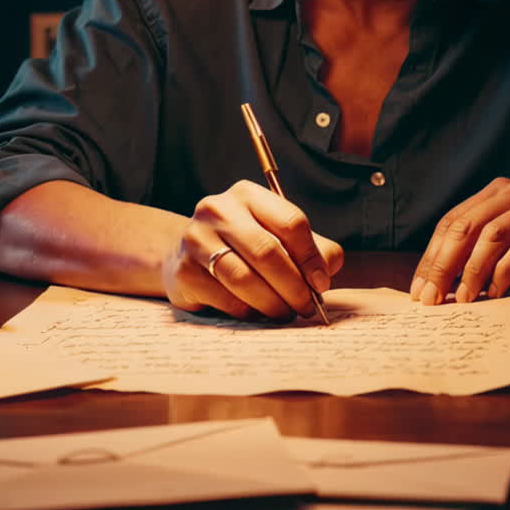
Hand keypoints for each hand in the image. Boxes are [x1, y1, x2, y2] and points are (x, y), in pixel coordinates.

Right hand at [161, 179, 343, 320]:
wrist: (186, 256)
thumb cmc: (243, 246)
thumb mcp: (277, 236)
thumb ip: (311, 249)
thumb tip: (326, 272)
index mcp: (248, 195)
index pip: (290, 222)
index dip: (311, 257)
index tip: (321, 283)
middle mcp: (218, 210)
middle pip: (267, 252)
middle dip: (293, 286)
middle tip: (307, 307)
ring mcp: (196, 239)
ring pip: (244, 279)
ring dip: (273, 303)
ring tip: (285, 314)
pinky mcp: (184, 270)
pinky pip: (226, 298)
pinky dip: (248, 311)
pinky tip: (257, 314)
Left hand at [410, 174, 509, 303]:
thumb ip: (499, 237)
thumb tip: (459, 276)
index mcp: (501, 190)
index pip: (453, 221)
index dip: (432, 255)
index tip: (420, 287)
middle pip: (464, 227)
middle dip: (442, 266)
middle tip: (430, 299)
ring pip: (490, 237)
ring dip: (470, 272)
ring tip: (461, 300)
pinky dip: (506, 271)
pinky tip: (496, 292)